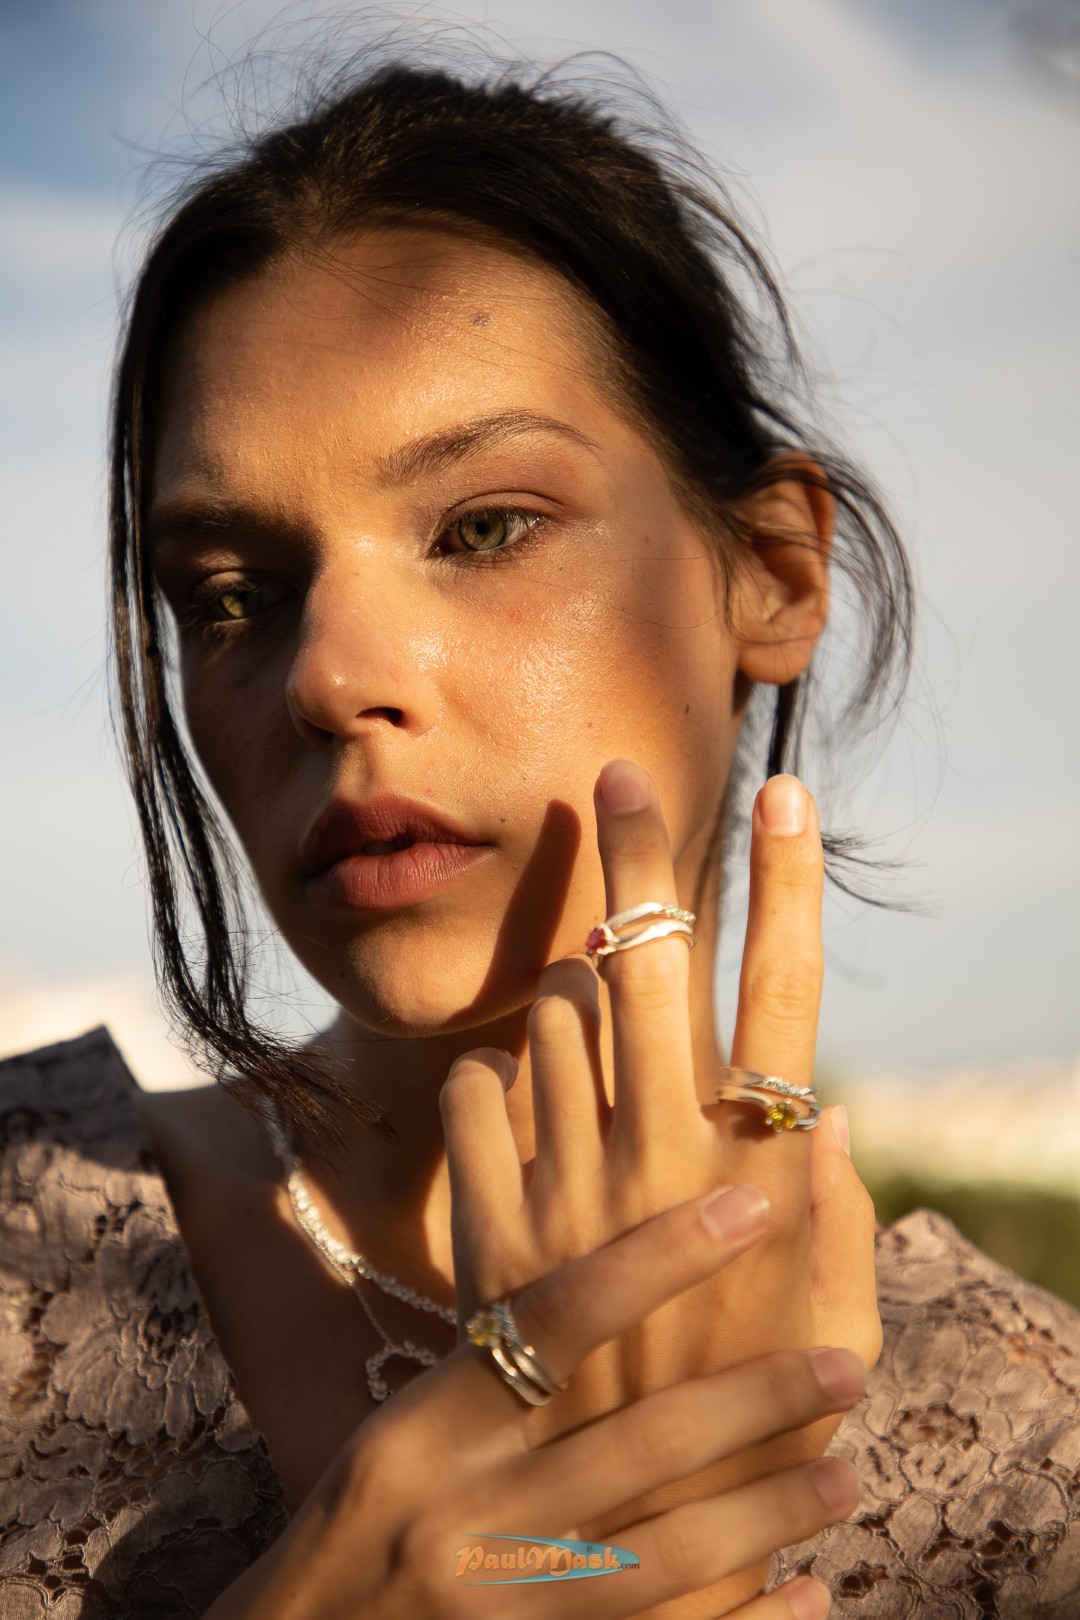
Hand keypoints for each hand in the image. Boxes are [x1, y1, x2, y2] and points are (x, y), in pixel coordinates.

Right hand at [204, 1186, 862, 1619]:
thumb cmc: (356, 1527)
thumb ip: (492, 1363)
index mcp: (425, 1430)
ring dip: (765, 1512)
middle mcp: (463, 1514)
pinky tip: (807, 1598)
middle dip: (754, 1401)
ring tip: (842, 1478)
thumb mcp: (400, 1434)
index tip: (749, 1209)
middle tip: (847, 1367)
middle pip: (637, 1444)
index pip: (554, 1319)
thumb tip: (600, 1274)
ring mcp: (499, 1606)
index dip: (655, 1257)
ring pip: (665, 1556)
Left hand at [441, 763, 879, 1611]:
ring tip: (591, 1040)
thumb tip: (821, 1107)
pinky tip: (524, 1107)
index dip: (785, 879)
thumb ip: (833, 1214)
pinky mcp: (486, 1217)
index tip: (781, 788)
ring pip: (553, 1009)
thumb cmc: (755, 1431)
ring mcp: (560, 1178)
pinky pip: (475, 1088)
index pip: (779, 986)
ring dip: (572, 995)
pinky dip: (498, 1077)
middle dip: (635, 849)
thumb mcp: (832, 1330)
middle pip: (646, 956)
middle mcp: (653, 1151)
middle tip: (615, 774)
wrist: (609, 1528)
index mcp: (753, 1166)